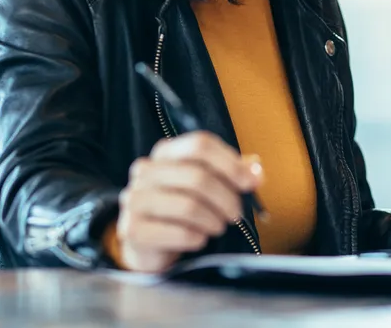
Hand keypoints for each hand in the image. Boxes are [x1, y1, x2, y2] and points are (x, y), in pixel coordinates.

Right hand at [115, 131, 262, 272]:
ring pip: (189, 206)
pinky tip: (198, 239)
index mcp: (164, 152)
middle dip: (226, 198)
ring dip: (214, 220)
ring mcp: (135, 199)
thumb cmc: (181, 210)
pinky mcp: (133, 229)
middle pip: (198, 176)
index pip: (200, 144)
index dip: (230, 163)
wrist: (147, 245)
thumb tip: (256, 171)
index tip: (251, 183)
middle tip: (236, 215)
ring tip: (218, 227)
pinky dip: (197, 238)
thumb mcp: (206, 185)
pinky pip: (178, 232)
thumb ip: (232, 174)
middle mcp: (145, 170)